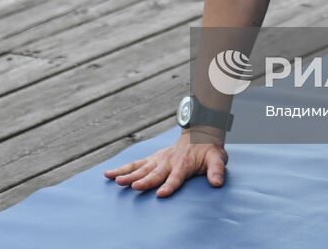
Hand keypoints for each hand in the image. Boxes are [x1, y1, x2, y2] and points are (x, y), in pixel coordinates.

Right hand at [103, 133, 227, 196]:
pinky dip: (122, 169)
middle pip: (154, 174)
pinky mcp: (152, 159)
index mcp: (183, 164)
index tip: (161, 194)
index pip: (176, 177)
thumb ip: (217, 170)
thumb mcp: (217, 158)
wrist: (200, 133)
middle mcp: (168, 162)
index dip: (169, 185)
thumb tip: (218, 183)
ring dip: (128, 174)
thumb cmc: (208, 150)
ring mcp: (158, 160)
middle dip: (144, 180)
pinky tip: (109, 175)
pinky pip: (135, 165)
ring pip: (140, 168)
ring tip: (116, 180)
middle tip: (133, 186)